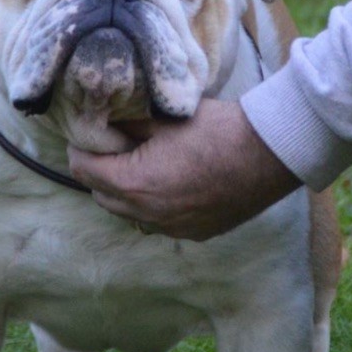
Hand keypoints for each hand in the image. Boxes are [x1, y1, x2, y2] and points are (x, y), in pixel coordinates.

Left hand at [67, 99, 299, 240]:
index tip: (88, 135)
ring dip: (126, 191)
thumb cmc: (217, 130)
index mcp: (134, 183)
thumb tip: (105, 120)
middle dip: (100, 172)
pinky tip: (169, 182)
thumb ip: (128, 123)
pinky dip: (154, 205)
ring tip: (140, 164)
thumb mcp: (164, 118)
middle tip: (112, 147)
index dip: (82, 148)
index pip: (84, 169)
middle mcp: (147, 215)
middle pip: (102, 196)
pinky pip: (158, 223)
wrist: (268, 153)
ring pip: (129, 214)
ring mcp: (171, 228)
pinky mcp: (194, 233)